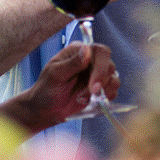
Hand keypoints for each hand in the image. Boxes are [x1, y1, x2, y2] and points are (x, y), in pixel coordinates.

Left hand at [0, 43, 119, 133]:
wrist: (45, 109)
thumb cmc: (46, 89)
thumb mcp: (55, 75)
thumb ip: (71, 63)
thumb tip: (86, 50)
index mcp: (78, 51)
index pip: (99, 51)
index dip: (101, 67)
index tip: (94, 84)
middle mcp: (90, 60)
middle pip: (110, 64)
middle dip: (103, 80)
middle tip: (92, 93)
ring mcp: (96, 74)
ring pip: (113, 77)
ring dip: (104, 90)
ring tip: (86, 98)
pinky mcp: (100, 88)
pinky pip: (113, 89)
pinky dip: (107, 96)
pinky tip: (94, 100)